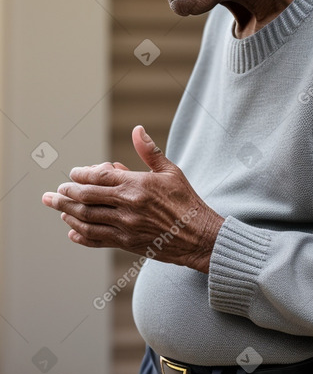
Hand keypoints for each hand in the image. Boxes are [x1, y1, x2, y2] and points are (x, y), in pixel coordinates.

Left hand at [41, 126, 224, 272]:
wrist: (198, 236)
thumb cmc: (186, 201)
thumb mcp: (171, 171)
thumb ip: (149, 152)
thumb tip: (136, 129)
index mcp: (137, 185)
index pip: (98, 178)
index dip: (81, 176)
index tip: (72, 174)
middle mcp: (127, 206)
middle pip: (86, 199)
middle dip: (65, 195)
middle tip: (53, 193)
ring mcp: (125, 227)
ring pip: (87, 219)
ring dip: (67, 214)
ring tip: (56, 209)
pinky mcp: (127, 244)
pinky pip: (97, 240)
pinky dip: (81, 236)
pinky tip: (72, 232)